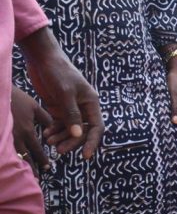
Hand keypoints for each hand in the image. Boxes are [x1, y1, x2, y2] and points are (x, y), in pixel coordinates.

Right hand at [11, 86, 53, 172]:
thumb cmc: (15, 98)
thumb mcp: (34, 106)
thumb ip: (45, 118)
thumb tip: (53, 128)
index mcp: (27, 132)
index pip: (37, 150)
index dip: (42, 160)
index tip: (48, 168)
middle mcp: (16, 138)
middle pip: (24, 157)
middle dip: (31, 167)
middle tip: (37, 178)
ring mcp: (4, 138)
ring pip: (13, 156)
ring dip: (19, 165)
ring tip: (22, 174)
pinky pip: (3, 149)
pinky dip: (8, 157)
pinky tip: (10, 162)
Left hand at [20, 27, 102, 158]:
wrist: (42, 57)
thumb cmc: (58, 71)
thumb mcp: (65, 93)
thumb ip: (72, 114)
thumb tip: (78, 134)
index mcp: (91, 103)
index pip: (96, 127)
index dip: (92, 142)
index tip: (85, 156)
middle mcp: (84, 107)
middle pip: (83, 131)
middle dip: (72, 142)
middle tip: (60, 150)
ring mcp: (71, 108)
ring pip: (70, 129)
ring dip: (61, 137)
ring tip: (49, 142)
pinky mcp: (59, 107)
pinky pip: (59, 124)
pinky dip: (54, 130)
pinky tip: (46, 134)